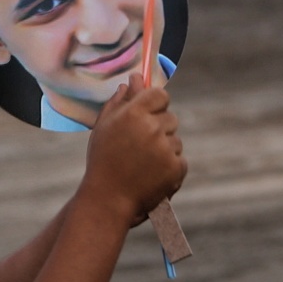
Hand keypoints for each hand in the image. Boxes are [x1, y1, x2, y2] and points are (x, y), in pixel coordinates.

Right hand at [79, 85, 186, 227]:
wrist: (108, 200)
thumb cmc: (102, 161)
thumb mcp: (104, 127)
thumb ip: (120, 100)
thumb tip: (134, 81)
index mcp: (134, 113)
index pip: (161, 95)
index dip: (156, 104)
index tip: (149, 113)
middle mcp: (153, 128)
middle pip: (170, 117)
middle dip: (159, 128)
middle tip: (140, 146)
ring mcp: (167, 149)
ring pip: (175, 140)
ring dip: (165, 148)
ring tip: (143, 163)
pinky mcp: (177, 168)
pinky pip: (180, 159)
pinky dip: (170, 166)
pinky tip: (152, 174)